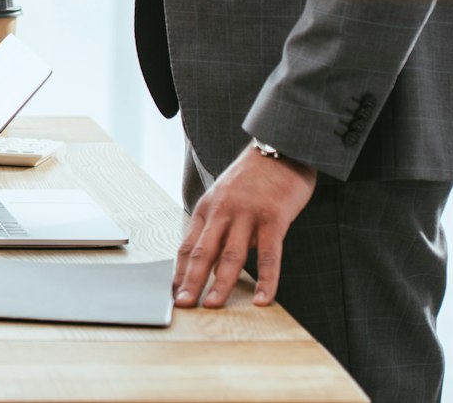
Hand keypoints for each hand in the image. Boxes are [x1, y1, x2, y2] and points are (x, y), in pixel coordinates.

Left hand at [173, 144, 315, 309]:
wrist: (279, 146)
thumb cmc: (254, 176)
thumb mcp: (226, 196)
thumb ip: (218, 226)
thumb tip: (213, 261)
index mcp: (207, 207)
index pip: (188, 245)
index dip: (179, 271)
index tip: (173, 292)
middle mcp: (223, 211)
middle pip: (203, 252)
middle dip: (191, 280)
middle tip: (183, 304)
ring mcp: (247, 214)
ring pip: (231, 255)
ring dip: (221, 283)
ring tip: (213, 305)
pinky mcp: (273, 217)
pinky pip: (269, 254)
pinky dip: (267, 280)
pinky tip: (263, 299)